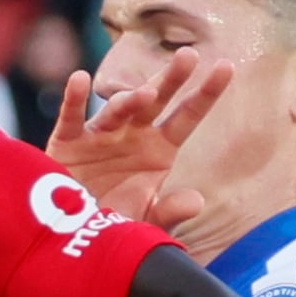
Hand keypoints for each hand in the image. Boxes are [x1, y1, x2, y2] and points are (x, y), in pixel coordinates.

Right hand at [48, 46, 233, 232]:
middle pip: (157, 101)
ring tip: (145, 95)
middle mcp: (133, 134)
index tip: (227, 66)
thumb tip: (196, 201)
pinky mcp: (68, 142)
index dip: (206, 93)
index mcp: (160, 149)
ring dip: (130, 100)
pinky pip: (72, 118)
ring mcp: (101, 134)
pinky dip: (74, 98)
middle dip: (172, 78)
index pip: (187, 116)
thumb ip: (170, 213)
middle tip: (189, 56)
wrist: (73, 240)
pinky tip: (80, 80)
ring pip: (118, 109)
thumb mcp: (147, 225)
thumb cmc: (116, 226)